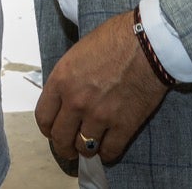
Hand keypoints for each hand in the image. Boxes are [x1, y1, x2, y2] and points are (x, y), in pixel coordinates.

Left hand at [35, 8, 168, 165]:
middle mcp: (76, 101)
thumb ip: (69, 78)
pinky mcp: (123, 125)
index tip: (54, 131)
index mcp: (62, 80)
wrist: (148, 43)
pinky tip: (109, 146)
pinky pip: (110, 151)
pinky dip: (107, 153)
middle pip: (60, 138)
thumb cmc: (115, 39)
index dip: (48, 128)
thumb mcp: (79, 53)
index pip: (43, 117)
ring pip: (84, 148)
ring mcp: (99, 116)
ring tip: (91, 146)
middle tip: (70, 147)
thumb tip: (67, 97)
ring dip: (86, 149)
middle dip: (64, 146)